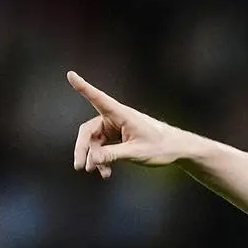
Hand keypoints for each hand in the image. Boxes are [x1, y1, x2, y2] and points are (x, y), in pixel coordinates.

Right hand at [67, 71, 183, 178]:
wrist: (177, 150)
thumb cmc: (161, 147)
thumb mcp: (136, 153)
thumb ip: (113, 155)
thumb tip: (91, 159)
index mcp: (122, 114)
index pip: (98, 99)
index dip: (83, 87)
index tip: (70, 74)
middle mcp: (116, 118)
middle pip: (89, 130)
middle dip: (83, 148)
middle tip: (80, 166)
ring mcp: (115, 127)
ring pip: (95, 142)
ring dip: (94, 157)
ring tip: (97, 172)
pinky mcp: (117, 137)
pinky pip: (103, 147)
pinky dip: (103, 159)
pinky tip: (106, 173)